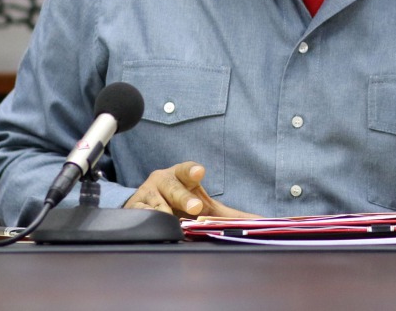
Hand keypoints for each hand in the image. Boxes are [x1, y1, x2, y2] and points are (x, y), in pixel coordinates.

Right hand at [123, 162, 258, 218]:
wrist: (147, 207)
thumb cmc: (181, 203)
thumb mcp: (205, 207)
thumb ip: (230, 215)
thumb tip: (262, 222)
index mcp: (182, 176)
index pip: (188, 170)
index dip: (193, 170)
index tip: (200, 173)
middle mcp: (163, 180)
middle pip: (174, 187)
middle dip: (184, 197)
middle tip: (196, 207)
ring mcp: (147, 194)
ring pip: (158, 204)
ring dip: (166, 213)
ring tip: (173, 221)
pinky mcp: (133, 207)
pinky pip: (142, 216)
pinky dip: (149, 221)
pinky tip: (154, 225)